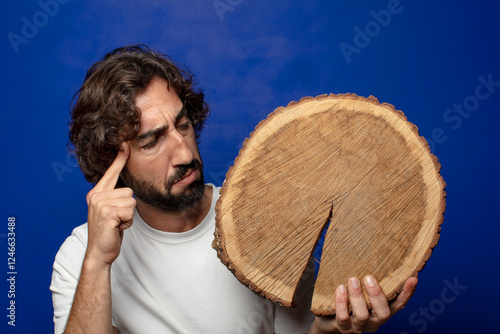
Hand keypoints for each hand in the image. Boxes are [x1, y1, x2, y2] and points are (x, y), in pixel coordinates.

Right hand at [85, 143, 135, 266]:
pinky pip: (130, 211)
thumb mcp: (109, 211)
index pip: (110, 173)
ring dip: (128, 216)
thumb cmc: (108, 232)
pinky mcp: (108, 213)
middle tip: (116, 220)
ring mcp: (100, 204)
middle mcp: (96, 196)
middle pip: (129, 191)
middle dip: (128, 208)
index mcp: (96, 194)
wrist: (99, 252)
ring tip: (116, 223)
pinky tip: (117, 227)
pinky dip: (128, 222)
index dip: (119, 159)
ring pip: (131, 201)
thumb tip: (127, 189)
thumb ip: (114, 198)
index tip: (125, 144)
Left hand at [310, 276, 417, 333]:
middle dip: (377, 295)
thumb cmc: (348, 300)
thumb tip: (378, 255)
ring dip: (357, 297)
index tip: (412, 278)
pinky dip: (342, 303)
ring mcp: (358, 326)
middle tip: (369, 277)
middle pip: (383, 313)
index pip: (399, 304)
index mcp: (381, 311)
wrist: (328, 319)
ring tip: (352, 280)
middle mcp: (373, 321)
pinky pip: (343, 317)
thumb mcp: (361, 291)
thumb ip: (370, 280)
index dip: (407, 293)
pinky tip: (340, 289)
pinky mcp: (342, 327)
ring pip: (362, 315)